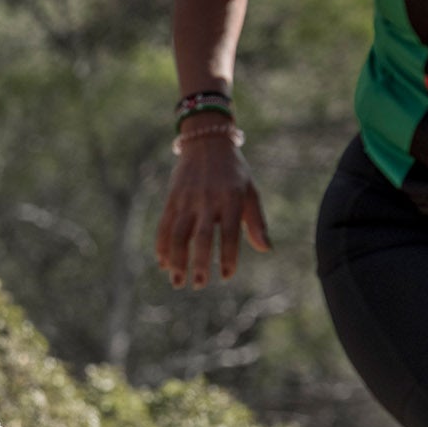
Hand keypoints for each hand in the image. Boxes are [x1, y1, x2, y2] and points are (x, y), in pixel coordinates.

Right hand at [154, 117, 271, 287]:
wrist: (206, 142)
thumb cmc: (234, 172)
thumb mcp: (250, 192)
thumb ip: (256, 222)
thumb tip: (265, 250)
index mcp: (231, 198)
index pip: (229, 232)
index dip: (228, 255)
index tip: (227, 276)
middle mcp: (207, 199)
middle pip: (201, 236)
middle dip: (199, 262)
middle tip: (200, 284)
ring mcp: (187, 199)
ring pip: (178, 234)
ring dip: (176, 259)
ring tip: (177, 280)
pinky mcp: (172, 199)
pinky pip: (164, 226)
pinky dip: (162, 245)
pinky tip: (162, 263)